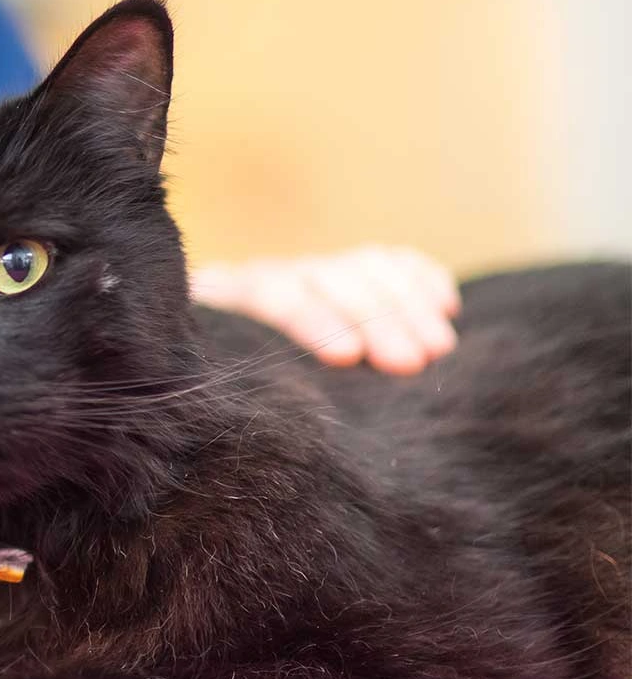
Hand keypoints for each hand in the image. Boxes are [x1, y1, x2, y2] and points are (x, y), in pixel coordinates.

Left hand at [191, 245, 460, 374]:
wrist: (231, 353)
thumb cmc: (235, 389)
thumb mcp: (230, 386)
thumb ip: (250, 389)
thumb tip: (281, 418)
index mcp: (233, 298)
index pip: (275, 297)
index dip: (313, 322)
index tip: (346, 356)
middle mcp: (279, 276)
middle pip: (330, 280)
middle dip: (375, 319)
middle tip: (411, 362)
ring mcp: (321, 269)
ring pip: (367, 266)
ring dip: (408, 304)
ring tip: (439, 348)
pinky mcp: (357, 270)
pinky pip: (396, 261)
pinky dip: (423, 278)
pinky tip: (447, 305)